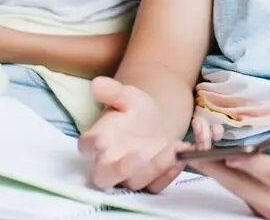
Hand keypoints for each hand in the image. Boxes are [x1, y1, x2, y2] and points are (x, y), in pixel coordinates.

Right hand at [78, 77, 210, 192]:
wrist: (156, 122)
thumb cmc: (135, 111)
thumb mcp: (128, 97)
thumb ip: (113, 92)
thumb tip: (96, 83)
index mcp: (98, 141)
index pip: (87, 146)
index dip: (92, 145)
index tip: (102, 141)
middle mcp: (108, 164)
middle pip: (105, 177)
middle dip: (121, 170)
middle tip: (138, 157)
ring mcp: (129, 176)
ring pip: (136, 182)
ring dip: (155, 168)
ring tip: (173, 148)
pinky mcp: (150, 182)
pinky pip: (156, 186)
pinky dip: (169, 174)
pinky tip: (181, 158)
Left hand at [192, 123, 269, 219]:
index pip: (264, 171)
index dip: (243, 159)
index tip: (222, 149)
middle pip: (240, 183)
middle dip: (214, 165)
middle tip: (190, 148)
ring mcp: (269, 211)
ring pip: (235, 189)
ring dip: (216, 169)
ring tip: (195, 149)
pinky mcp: (262, 211)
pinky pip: (240, 192)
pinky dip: (226, 175)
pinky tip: (212, 158)